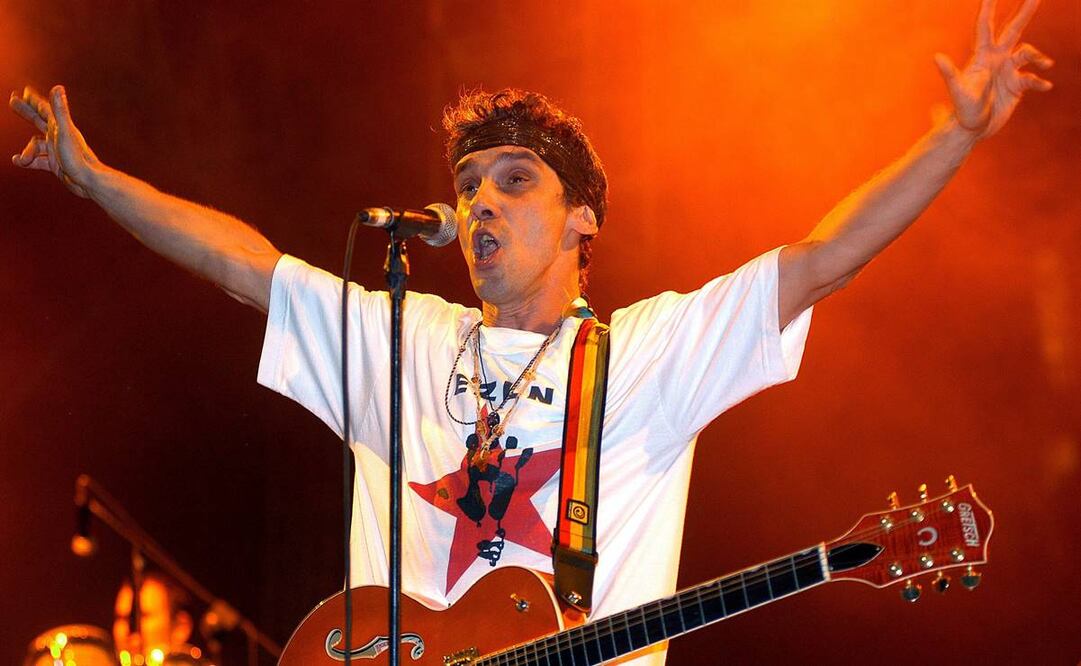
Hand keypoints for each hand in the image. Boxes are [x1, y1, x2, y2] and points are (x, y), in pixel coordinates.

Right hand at [9, 85, 100, 197]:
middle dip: (25, 111)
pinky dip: (28, 161)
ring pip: (35, 145)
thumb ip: (60, 110)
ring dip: (27, 151)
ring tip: (22, 160)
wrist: (88, 182)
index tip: (24, 91)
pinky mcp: (56, 164)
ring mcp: (56, 150)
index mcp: (60, 127)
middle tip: (12, 100)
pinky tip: (19, 162)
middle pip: (38, 120)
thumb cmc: (78, 157)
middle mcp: (58, 137)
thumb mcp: (64, 132)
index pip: (44, 108)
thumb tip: (58, 87)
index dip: (34, 99)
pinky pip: (37, 160)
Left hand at [934, 0, 1053, 139]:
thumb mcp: (957, 90)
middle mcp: (996, 60)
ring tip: (1046, 65)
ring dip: (1038, 58)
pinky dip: (1039, 81)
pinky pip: (1033, 78)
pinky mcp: (1016, 86)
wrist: (972, 129)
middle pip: (1012, 30)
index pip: (986, 27)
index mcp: (982, 56)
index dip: (989, 9)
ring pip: (1028, 54)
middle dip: (1024, 13)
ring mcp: (1007, 71)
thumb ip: (949, 73)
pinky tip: (1045, 86)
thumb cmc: (962, 109)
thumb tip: (937, 57)